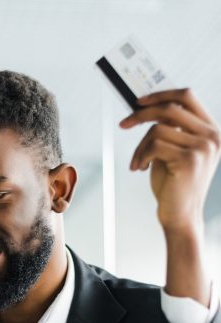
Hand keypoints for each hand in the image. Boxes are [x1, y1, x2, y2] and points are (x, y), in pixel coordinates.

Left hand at [119, 88, 219, 233]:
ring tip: (137, 162)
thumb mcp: (172, 151)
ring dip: (140, 145)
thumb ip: (169, 129)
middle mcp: (212, 136)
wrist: (180, 216)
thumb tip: (146, 107)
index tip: (138, 101)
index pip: (187, 96)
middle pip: (170, 107)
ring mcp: (203, 147)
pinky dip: (140, 155)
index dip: (161, 94)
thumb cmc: (173, 184)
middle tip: (123, 124)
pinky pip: (154, 145)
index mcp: (211, 130)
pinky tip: (139, 169)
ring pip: (158, 128)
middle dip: (141, 114)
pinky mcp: (189, 160)